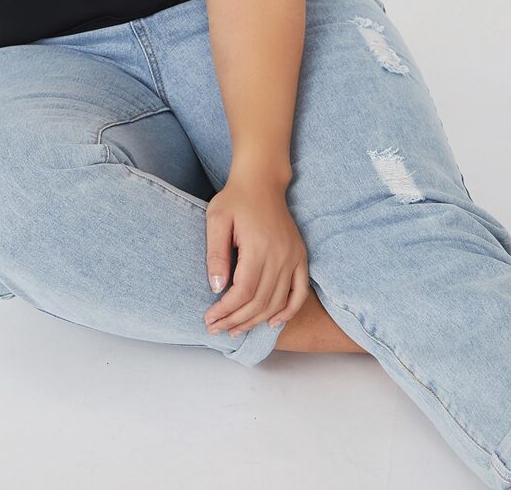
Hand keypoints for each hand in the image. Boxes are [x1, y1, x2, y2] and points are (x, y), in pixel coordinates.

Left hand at [203, 173, 309, 335]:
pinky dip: (288, 311)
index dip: (227, 310)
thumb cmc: (235, 199)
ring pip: (278, 301)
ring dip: (257, 321)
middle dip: (237, 320)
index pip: (244, 292)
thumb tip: (217, 288)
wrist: (262, 182)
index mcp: (259, 246)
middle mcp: (280, 255)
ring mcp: (293, 257)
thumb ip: (216, 254)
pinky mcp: (300, 256)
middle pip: (260, 301)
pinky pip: (299, 292)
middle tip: (217, 329)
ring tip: (236, 329)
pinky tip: (272, 323)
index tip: (210, 318)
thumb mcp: (216, 219)